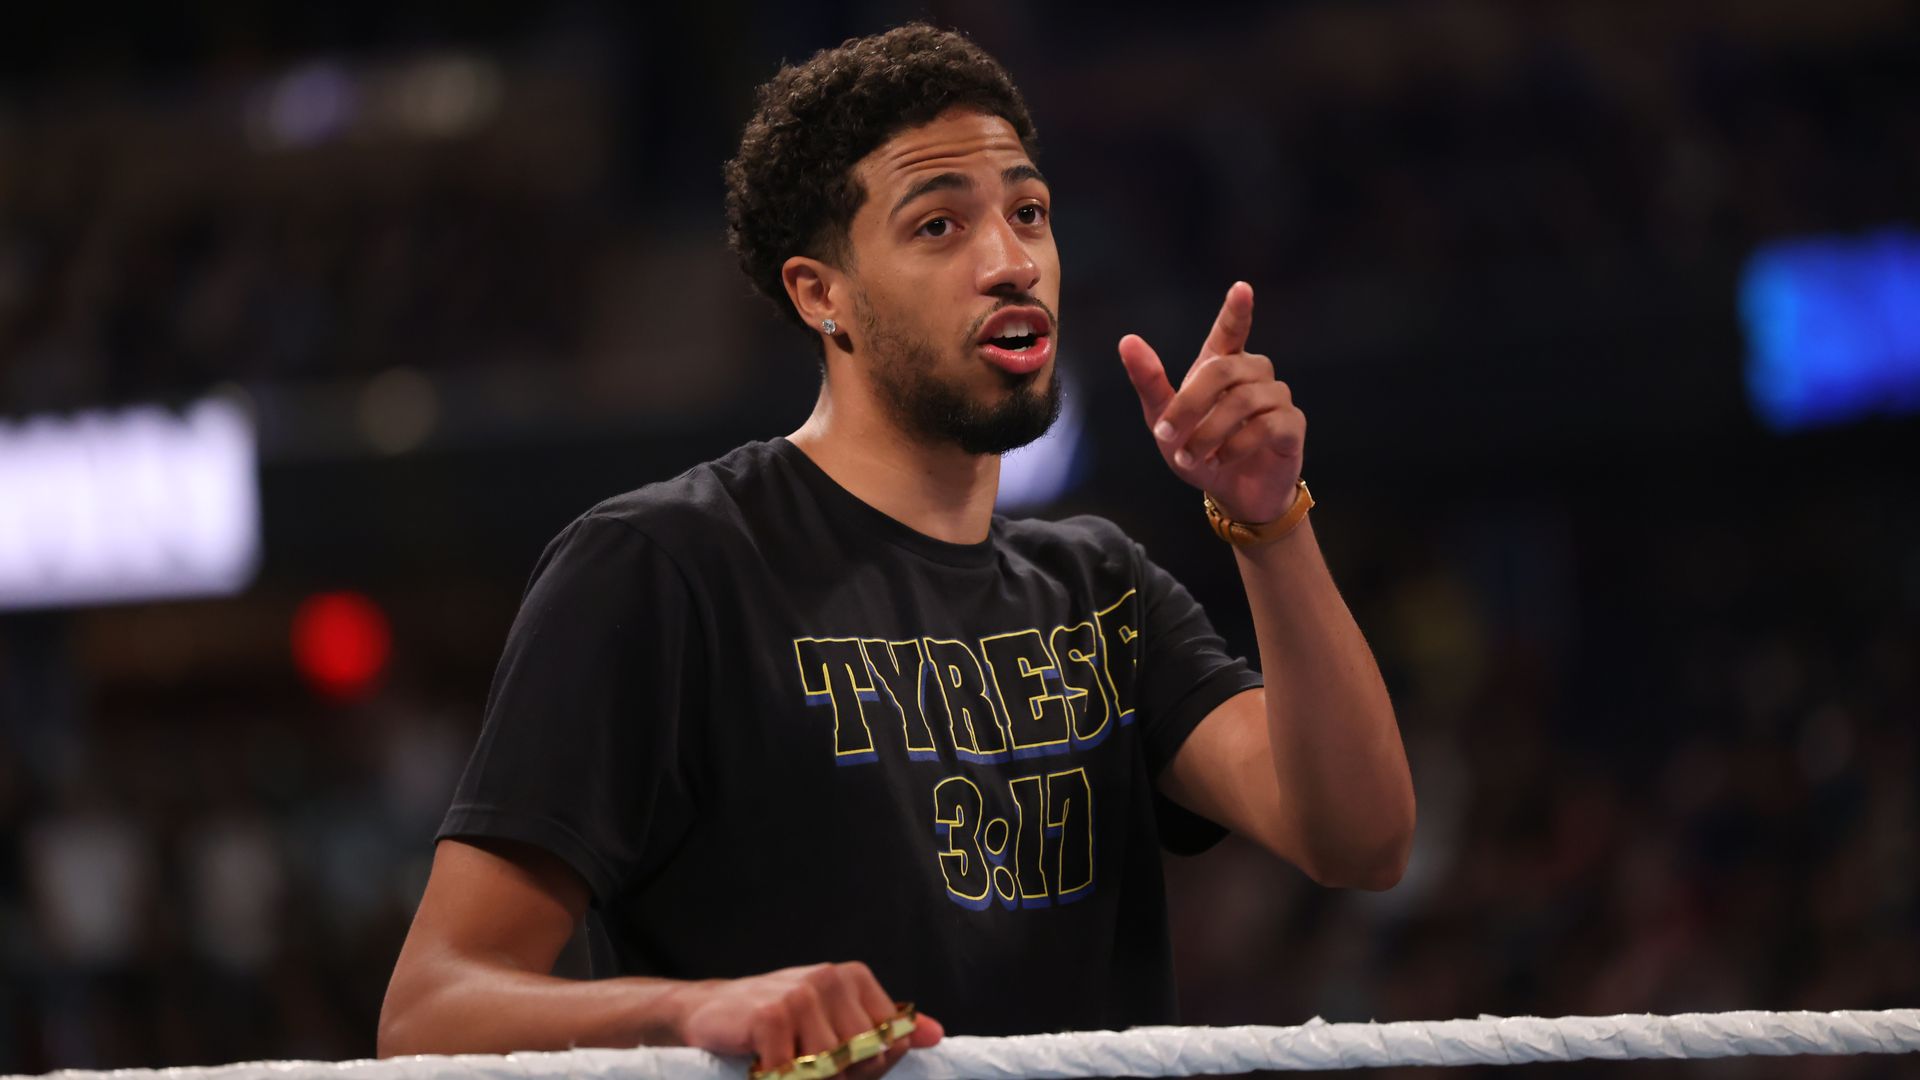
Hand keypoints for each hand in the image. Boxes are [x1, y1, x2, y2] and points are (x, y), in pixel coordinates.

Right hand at [677, 962, 942, 1079]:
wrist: (708, 1012)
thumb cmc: (776, 1021)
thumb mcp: (833, 1018)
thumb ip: (883, 1027)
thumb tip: (935, 1033)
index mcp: (854, 977)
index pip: (891, 1041)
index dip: (868, 1068)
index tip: (837, 1064)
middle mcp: (831, 978)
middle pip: (866, 1057)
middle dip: (840, 1077)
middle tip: (804, 1066)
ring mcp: (802, 994)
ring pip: (833, 1070)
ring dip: (807, 1079)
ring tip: (786, 1064)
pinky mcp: (772, 1016)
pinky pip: (793, 1074)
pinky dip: (777, 1079)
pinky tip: (764, 1064)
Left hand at [1117, 281, 1304, 523]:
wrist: (1231, 492)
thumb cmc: (1198, 450)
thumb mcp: (1163, 420)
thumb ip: (1149, 382)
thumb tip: (1127, 340)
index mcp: (1221, 365)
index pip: (1231, 330)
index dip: (1236, 310)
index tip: (1241, 289)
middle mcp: (1253, 373)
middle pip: (1224, 370)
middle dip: (1190, 404)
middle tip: (1167, 436)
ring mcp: (1276, 398)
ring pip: (1244, 400)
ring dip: (1209, 433)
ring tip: (1191, 458)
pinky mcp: (1292, 425)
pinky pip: (1267, 426)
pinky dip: (1236, 446)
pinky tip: (1220, 460)